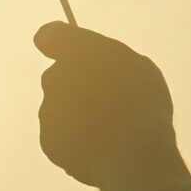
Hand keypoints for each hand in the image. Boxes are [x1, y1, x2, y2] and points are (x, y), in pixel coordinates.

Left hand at [36, 23, 184, 190]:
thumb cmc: (143, 105)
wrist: (131, 154)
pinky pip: (63, 138)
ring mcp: (47, 111)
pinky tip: (103, 149)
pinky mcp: (48, 142)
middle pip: (58, 77)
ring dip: (80, 117)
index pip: (48, 36)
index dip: (56, 43)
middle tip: (107, 100)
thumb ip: (110, 61)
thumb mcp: (139, 69)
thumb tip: (100, 68)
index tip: (62, 51)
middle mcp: (53, 77)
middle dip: (76, 86)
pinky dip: (78, 143)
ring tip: (112, 131)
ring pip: (61, 110)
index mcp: (75, 50)